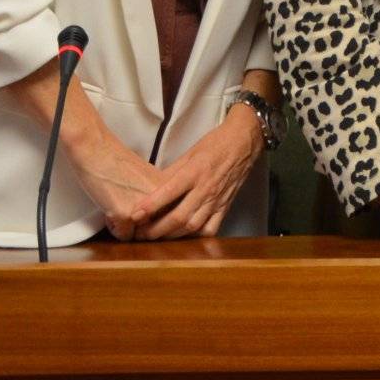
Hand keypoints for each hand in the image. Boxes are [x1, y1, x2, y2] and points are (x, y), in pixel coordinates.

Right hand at [65, 133, 162, 240]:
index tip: (144, 211)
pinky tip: (109, 210)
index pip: (173, 219)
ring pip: (140, 235)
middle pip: (157, 229)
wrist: (97, 151)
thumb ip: (160, 198)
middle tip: (127, 207)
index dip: (156, 220)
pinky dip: (114, 227)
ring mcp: (146, 209)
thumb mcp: (149, 180)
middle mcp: (164, 199)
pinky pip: (122, 236)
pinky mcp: (126, 215)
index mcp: (172, 189)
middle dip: (141, 226)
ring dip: (128, 227)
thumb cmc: (118, 164)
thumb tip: (162, 220)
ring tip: (118, 206)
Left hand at [130, 106, 266, 239]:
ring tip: (157, 236)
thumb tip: (152, 189)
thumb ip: (171, 173)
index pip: (169, 192)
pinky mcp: (225, 207)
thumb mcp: (189, 153)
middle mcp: (206, 188)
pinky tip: (185, 235)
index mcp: (195, 171)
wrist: (244, 142)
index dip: (150, 206)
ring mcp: (217, 200)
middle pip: (179, 216)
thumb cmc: (215, 144)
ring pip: (192, 226)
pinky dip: (196, 236)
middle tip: (141, 233)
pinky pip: (211, 228)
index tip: (135, 215)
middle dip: (157, 229)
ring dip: (172, 235)